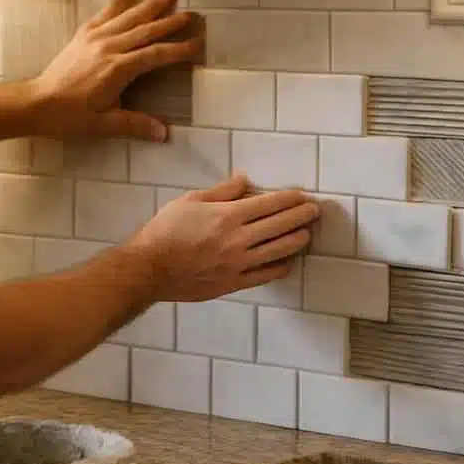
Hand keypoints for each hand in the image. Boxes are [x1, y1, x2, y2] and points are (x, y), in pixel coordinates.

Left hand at [30, 0, 203, 142]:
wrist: (37, 102)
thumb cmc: (70, 116)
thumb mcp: (105, 124)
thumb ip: (135, 125)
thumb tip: (164, 133)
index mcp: (118, 69)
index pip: (157, 55)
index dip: (179, 49)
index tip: (197, 44)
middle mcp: (109, 47)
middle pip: (147, 30)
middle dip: (171, 22)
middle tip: (192, 15)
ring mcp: (95, 37)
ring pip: (129, 16)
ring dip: (150, 6)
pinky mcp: (83, 34)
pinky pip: (104, 13)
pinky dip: (117, 1)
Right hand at [124, 174, 320, 302]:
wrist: (149, 268)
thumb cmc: (165, 230)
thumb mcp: (190, 200)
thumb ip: (221, 191)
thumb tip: (244, 180)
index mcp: (228, 215)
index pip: (268, 204)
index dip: (289, 199)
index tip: (301, 196)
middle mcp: (238, 239)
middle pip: (279, 226)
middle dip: (300, 216)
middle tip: (314, 211)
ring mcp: (238, 263)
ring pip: (277, 251)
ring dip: (296, 241)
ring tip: (307, 234)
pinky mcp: (232, 283)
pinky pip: (263, 276)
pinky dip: (279, 268)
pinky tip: (287, 264)